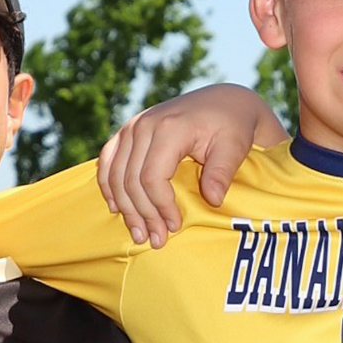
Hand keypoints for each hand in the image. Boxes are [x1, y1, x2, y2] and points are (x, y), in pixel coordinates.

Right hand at [96, 85, 286, 247]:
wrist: (224, 102)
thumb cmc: (232, 126)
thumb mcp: (235, 146)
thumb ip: (222, 172)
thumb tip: (212, 200)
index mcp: (169, 127)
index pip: (152, 176)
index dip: (160, 206)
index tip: (175, 227)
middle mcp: (144, 125)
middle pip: (130, 179)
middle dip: (143, 214)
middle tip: (156, 241)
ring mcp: (132, 126)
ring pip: (115, 174)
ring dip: (125, 207)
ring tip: (139, 233)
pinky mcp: (128, 131)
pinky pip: (108, 161)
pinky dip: (108, 186)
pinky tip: (116, 208)